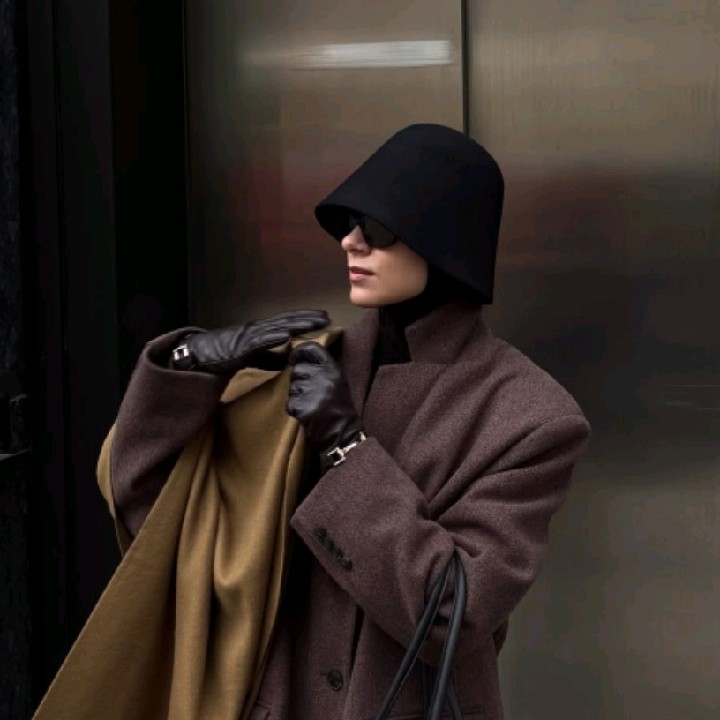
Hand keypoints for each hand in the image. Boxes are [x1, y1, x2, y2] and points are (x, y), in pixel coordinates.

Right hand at [172, 310, 329, 374]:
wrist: (201, 355)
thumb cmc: (226, 355)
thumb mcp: (255, 357)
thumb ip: (271, 357)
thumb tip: (289, 361)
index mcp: (262, 331)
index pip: (288, 322)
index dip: (305, 319)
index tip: (323, 318)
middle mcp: (258, 329)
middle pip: (287, 321)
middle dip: (307, 318)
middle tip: (326, 316)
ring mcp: (250, 335)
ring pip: (278, 327)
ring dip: (297, 324)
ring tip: (313, 322)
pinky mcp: (241, 345)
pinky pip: (260, 340)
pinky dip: (274, 336)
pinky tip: (287, 334)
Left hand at [287, 342, 363, 456]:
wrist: (343, 433)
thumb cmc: (339, 407)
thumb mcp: (337, 380)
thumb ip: (322, 367)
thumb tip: (298, 356)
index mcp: (333, 368)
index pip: (311, 348)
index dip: (299, 352)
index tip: (294, 358)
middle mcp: (323, 376)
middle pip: (297, 369)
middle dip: (298, 380)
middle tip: (310, 392)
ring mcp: (312, 392)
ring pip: (292, 387)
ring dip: (297, 396)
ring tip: (311, 404)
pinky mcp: (303, 407)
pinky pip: (290, 403)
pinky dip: (295, 410)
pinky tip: (308, 414)